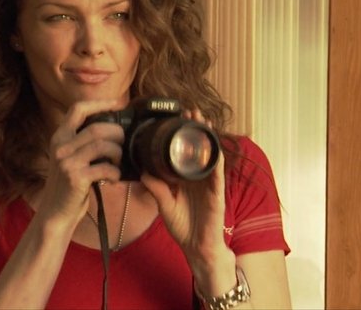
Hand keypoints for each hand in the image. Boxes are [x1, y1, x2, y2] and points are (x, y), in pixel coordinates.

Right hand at [34, 100, 124, 227]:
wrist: (56, 213)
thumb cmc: (70, 185)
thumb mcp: (71, 158)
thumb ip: (84, 143)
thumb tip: (115, 129)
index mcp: (60, 137)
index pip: (78, 109)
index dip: (99, 103)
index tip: (118, 104)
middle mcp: (60, 146)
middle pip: (97, 128)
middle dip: (117, 134)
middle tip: (123, 144)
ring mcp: (67, 162)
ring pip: (102, 145)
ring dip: (117, 153)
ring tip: (118, 162)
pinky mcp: (75, 178)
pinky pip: (104, 168)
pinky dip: (115, 172)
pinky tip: (114, 178)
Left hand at [140, 109, 229, 268]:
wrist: (197, 248)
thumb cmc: (184, 227)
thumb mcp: (164, 205)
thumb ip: (156, 188)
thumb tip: (143, 171)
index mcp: (186, 178)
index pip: (185, 151)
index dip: (182, 134)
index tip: (175, 117)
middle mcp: (199, 177)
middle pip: (199, 147)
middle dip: (196, 128)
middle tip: (189, 110)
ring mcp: (209, 184)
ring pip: (210, 155)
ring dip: (207, 137)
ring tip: (202, 121)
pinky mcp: (217, 193)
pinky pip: (217, 173)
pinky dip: (216, 159)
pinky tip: (213, 147)